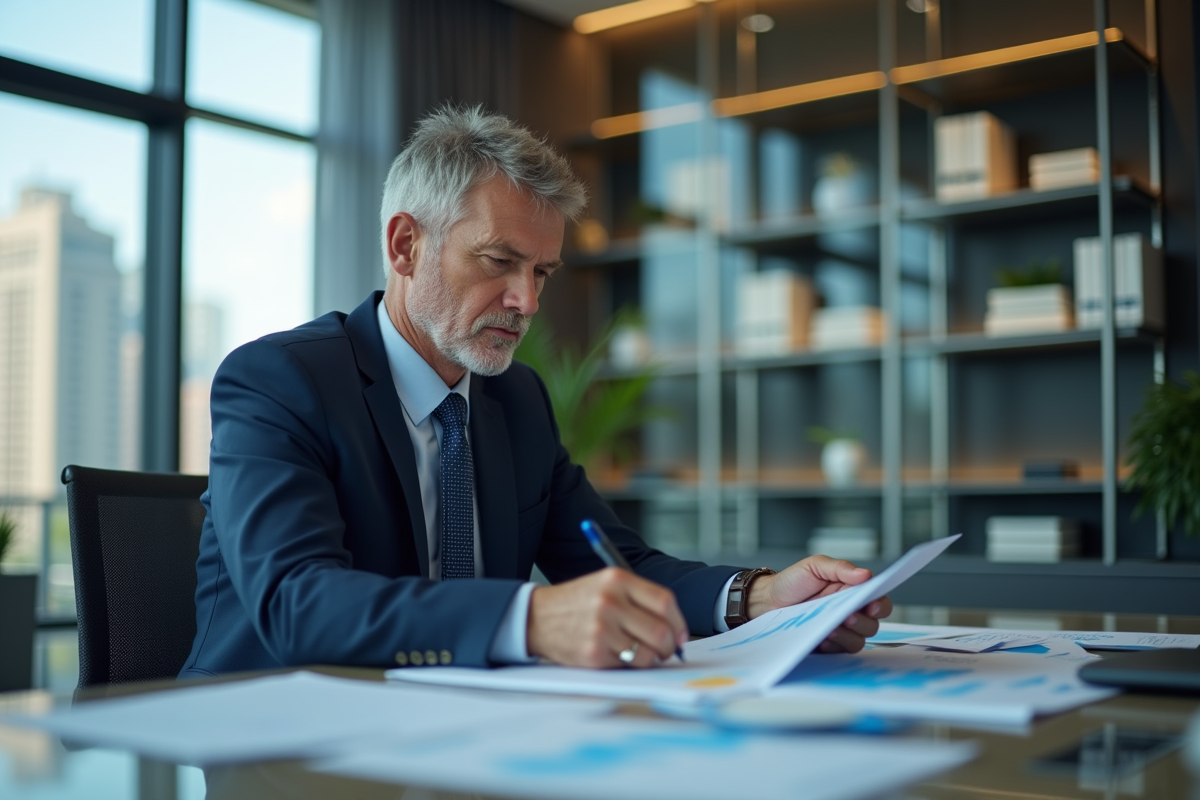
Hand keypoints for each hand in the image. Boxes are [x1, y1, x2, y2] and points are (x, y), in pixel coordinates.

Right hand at [526, 568, 688, 668]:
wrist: (538, 617)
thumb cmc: (578, 602)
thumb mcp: (605, 584)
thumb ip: (639, 599)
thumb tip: (675, 628)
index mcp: (617, 579)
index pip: (664, 601)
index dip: (678, 622)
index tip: (680, 634)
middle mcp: (610, 602)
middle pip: (660, 631)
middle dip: (670, 646)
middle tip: (667, 650)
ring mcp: (601, 629)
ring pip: (647, 654)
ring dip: (651, 659)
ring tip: (643, 654)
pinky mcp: (593, 653)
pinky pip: (626, 666)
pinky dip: (629, 665)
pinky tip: (618, 656)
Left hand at [745, 556, 891, 653]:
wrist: (768, 600)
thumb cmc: (793, 582)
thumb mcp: (815, 566)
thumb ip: (841, 568)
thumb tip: (866, 574)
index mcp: (852, 591)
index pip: (878, 600)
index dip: (880, 605)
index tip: (871, 605)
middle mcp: (850, 611)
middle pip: (872, 624)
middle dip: (862, 621)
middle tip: (847, 616)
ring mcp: (840, 630)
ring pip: (860, 640)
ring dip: (848, 635)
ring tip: (831, 628)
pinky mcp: (829, 645)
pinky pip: (841, 651)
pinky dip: (835, 645)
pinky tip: (823, 638)